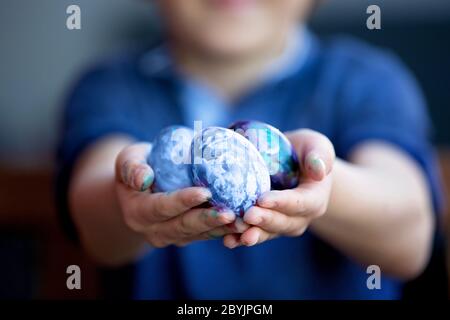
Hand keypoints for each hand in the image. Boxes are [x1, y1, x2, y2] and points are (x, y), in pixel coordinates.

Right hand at [114, 142, 246, 247]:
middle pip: (183, 226)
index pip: (162, 207)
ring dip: (221, 229)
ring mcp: (171, 237)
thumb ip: (131, 167)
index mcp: (137, 212)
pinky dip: (224, 230)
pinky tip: (242, 224)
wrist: (140, 188)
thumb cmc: (137, 165)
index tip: (205, 192)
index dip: (183, 201)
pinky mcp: (186, 237)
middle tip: (230, 213)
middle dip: (208, 220)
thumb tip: (143, 178)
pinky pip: (206, 235)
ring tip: (242, 222)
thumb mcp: (127, 159)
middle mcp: (153, 230)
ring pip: (198, 234)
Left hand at [223, 129, 334, 247]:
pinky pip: (254, 235)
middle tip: (247, 215)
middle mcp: (300, 217)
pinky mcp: (266, 227)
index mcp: (315, 199)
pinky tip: (227, 240)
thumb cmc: (305, 151)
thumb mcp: (317, 146)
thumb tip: (319, 171)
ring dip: (251, 235)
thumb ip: (320, 155)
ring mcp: (282, 225)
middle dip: (264, 220)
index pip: (300, 203)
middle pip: (283, 223)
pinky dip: (239, 239)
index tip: (263, 199)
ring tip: (235, 236)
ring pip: (267, 233)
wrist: (294, 166)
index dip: (282, 203)